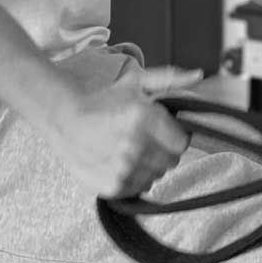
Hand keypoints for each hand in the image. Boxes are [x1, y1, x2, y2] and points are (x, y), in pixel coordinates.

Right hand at [52, 65, 201, 198]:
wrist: (62, 119)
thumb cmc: (103, 100)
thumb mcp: (135, 83)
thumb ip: (170, 80)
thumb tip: (199, 75)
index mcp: (144, 117)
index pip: (182, 142)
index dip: (174, 136)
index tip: (160, 130)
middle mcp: (135, 145)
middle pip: (171, 161)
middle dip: (161, 150)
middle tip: (140, 138)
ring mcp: (123, 168)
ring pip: (156, 175)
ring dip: (147, 165)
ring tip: (127, 150)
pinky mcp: (113, 186)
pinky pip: (139, 187)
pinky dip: (133, 178)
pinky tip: (117, 162)